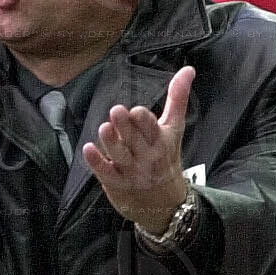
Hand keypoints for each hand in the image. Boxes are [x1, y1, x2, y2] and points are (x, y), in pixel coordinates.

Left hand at [81, 65, 193, 234]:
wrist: (166, 205)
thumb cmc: (167, 159)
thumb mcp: (175, 129)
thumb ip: (178, 98)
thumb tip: (188, 69)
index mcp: (161, 141)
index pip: (153, 129)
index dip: (144, 121)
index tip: (136, 112)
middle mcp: (147, 156)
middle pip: (135, 140)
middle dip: (126, 126)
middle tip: (116, 111)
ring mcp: (132, 171)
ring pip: (120, 155)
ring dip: (111, 142)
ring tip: (104, 128)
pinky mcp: (117, 184)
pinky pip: (106, 173)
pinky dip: (97, 162)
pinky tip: (87, 150)